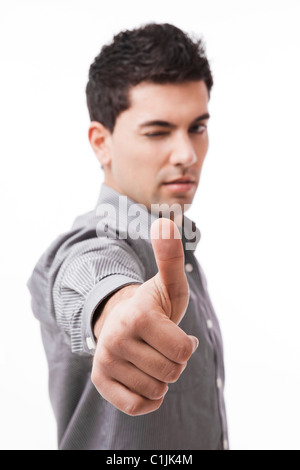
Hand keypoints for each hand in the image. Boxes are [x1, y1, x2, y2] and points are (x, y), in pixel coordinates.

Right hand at [91, 218, 198, 415]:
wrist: (120, 322)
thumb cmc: (153, 306)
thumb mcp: (168, 283)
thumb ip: (172, 256)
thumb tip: (168, 221)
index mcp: (137, 315)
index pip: (185, 351)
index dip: (186, 345)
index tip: (171, 331)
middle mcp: (116, 339)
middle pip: (172, 373)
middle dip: (173, 361)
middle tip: (159, 344)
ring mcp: (105, 362)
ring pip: (157, 391)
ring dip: (161, 377)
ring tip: (149, 356)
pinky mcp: (100, 382)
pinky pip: (137, 406)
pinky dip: (147, 398)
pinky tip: (141, 377)